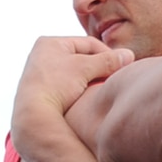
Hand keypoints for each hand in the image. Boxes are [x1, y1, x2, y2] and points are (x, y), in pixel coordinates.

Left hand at [12, 35, 133, 149]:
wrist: (32, 118)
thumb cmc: (56, 87)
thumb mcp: (85, 69)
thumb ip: (107, 61)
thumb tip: (129, 55)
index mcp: (50, 42)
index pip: (88, 44)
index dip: (109, 55)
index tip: (123, 67)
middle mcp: (41, 56)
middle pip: (81, 59)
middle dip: (99, 69)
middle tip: (114, 80)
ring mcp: (40, 76)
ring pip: (75, 76)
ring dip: (90, 82)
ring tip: (102, 92)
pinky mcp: (41, 94)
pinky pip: (66, 89)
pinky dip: (79, 93)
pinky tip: (87, 103)